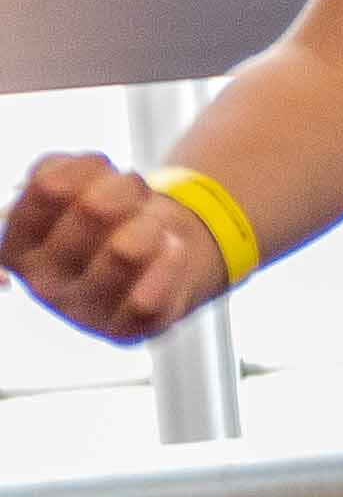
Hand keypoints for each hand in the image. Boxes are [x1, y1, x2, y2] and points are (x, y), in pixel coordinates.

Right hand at [7, 155, 222, 343]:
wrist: (154, 258)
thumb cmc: (106, 215)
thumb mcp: (73, 183)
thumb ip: (56, 169)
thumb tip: (69, 175)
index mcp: (16, 248)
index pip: (49, 188)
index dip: (88, 167)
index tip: (102, 166)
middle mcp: (41, 283)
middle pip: (97, 208)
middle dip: (127, 188)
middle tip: (134, 192)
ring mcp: (82, 311)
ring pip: (127, 249)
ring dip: (152, 221)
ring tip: (152, 224)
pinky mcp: (123, 329)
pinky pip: (148, 297)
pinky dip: (170, 260)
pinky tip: (172, 248)